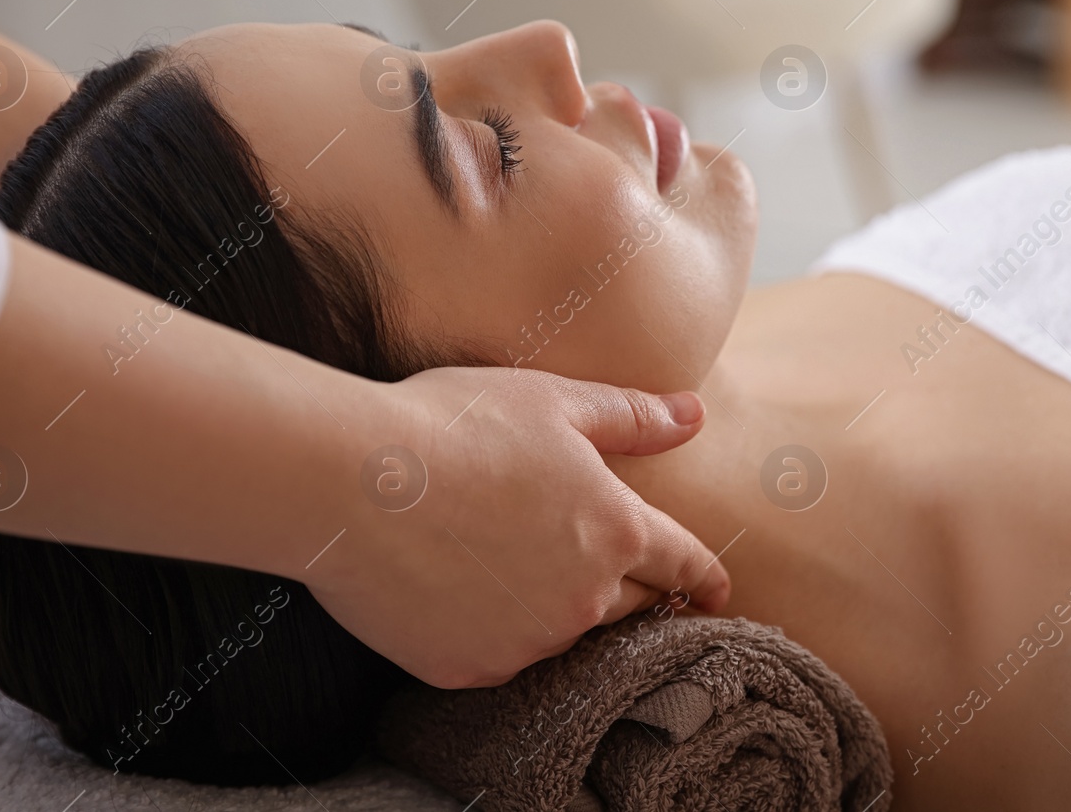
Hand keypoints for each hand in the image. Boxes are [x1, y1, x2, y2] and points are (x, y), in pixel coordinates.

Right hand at [303, 365, 729, 688]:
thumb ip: (632, 417)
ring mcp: (526, 643)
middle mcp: (583, 600)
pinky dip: (490, 627)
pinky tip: (456, 585)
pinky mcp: (468, 668)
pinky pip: (497, 652)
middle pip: (627, 603)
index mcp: (616, 532)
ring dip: (551, 605)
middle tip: (594, 559)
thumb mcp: (553, 402)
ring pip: (559, 630)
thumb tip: (694, 414)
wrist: (352, 480)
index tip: (718, 591)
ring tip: (505, 559)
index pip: (682, 563)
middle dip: (625, 584)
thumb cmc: (455, 426)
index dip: (704, 576)